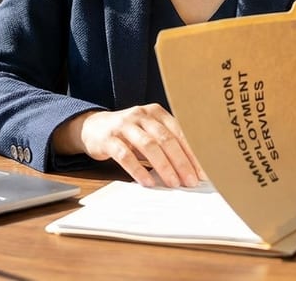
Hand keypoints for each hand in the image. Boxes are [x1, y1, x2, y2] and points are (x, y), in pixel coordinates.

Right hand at [52, 104, 204, 187]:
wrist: (93, 127)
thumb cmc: (128, 134)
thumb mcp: (149, 132)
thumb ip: (166, 144)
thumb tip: (191, 170)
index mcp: (156, 112)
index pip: (179, 132)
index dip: (192, 153)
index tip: (202, 172)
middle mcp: (141, 115)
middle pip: (166, 139)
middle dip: (181, 162)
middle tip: (191, 181)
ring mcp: (123, 125)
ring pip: (148, 145)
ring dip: (163, 166)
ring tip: (173, 183)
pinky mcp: (108, 138)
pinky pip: (125, 155)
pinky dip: (138, 170)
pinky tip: (147, 182)